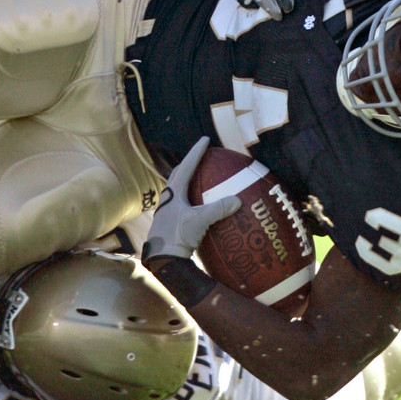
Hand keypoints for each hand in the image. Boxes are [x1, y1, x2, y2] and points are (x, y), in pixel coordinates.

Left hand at [142, 138, 241, 261]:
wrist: (163, 260)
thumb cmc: (177, 237)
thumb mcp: (199, 221)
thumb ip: (218, 209)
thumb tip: (237, 199)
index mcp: (174, 192)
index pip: (187, 166)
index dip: (196, 152)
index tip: (205, 139)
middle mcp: (169, 197)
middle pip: (180, 173)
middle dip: (191, 161)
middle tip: (203, 153)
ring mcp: (169, 208)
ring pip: (180, 186)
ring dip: (190, 177)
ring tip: (202, 173)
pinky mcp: (172, 219)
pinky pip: (184, 199)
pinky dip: (193, 194)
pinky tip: (201, 200)